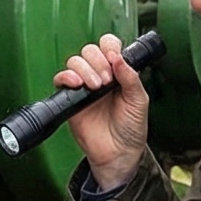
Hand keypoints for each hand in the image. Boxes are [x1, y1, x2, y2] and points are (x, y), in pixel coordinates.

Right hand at [55, 34, 149, 191]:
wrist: (118, 154)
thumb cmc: (131, 129)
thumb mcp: (139, 101)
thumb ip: (131, 77)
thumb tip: (118, 58)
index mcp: (118, 73)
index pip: (109, 47)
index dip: (110, 48)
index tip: (114, 59)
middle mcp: (100, 76)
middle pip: (90, 51)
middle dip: (98, 61)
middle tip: (107, 80)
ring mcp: (84, 86)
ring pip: (75, 61)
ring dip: (85, 69)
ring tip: (96, 87)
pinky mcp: (71, 99)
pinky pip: (61, 79)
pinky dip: (66, 76)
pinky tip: (77, 84)